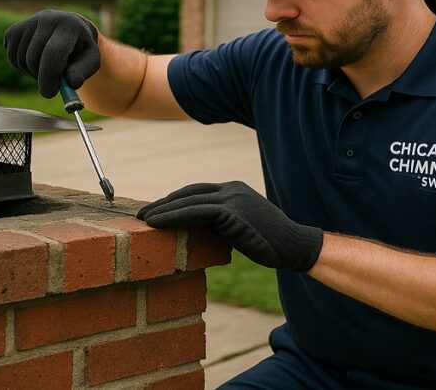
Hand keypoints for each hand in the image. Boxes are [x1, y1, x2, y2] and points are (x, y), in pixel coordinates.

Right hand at [3, 9, 100, 97]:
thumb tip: (70, 83)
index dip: (49, 76)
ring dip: (32, 72)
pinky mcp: (14, 29)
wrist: (70, 30)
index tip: (49, 94)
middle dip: (41, 78)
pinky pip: (11, 56)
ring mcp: (28, 22)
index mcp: (69, 26)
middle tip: (52, 85)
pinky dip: (21, 66)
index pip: (53, 52)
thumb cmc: (81, 50)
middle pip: (34, 57)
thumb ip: (83, 73)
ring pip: (21, 59)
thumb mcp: (91, 61)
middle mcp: (47, 19)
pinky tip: (36, 60)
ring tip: (47, 68)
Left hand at [137, 181, 323, 271]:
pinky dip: (172, 217)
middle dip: (163, 203)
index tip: (156, 210)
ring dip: (162, 210)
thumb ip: (221, 222)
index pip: (196, 191)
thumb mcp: (241, 227)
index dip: (174, 200)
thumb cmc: (270, 243)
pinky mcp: (231, 212)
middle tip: (141, 214)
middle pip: (188, 193)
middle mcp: (232, 189)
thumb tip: (196, 231)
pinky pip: (194, 212)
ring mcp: (232, 198)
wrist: (294, 246)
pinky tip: (156, 224)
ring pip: (188, 201)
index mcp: (234, 189)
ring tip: (142, 219)